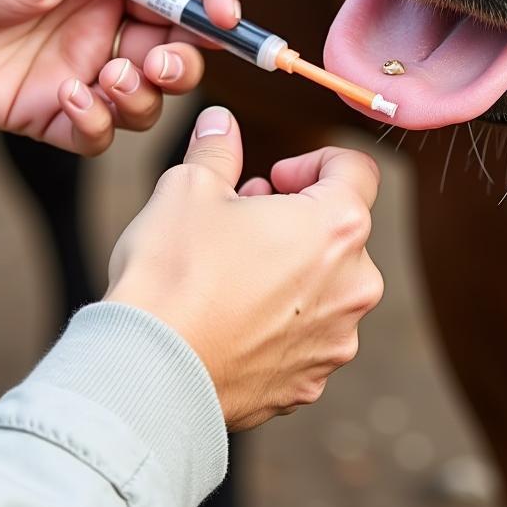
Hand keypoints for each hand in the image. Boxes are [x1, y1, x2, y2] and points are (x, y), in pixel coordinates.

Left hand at [0, 0, 239, 153]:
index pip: (180, 0)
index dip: (211, 12)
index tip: (227, 20)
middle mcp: (105, 32)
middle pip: (175, 59)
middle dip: (182, 65)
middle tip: (159, 60)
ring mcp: (81, 76)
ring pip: (144, 103)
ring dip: (138, 95)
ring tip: (104, 76)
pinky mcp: (51, 115)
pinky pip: (96, 135)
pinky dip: (94, 122)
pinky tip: (66, 96)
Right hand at [106, 106, 384, 430]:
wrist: (149, 375)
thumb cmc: (174, 274)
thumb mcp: (188, 188)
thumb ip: (217, 149)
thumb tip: (220, 124)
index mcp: (338, 227)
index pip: (357, 169)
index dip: (314, 161)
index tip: (275, 177)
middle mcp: (354, 285)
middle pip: (340, 231)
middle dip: (295, 218)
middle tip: (240, 220)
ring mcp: (336, 340)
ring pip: (324, 286)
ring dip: (289, 270)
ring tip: (230, 270)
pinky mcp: (309, 382)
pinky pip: (304, 336)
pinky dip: (277, 321)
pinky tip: (228, 319)